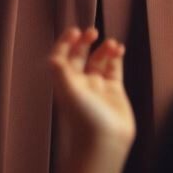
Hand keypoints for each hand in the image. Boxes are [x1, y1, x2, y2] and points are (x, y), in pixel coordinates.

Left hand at [49, 27, 134, 150]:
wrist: (106, 142)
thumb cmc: (84, 118)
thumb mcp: (69, 92)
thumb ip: (60, 72)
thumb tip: (52, 56)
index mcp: (66, 82)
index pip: (62, 56)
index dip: (66, 42)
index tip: (74, 31)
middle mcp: (81, 83)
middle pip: (80, 55)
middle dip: (85, 41)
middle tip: (92, 32)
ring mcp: (98, 86)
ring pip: (99, 59)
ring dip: (104, 48)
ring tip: (111, 44)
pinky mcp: (114, 90)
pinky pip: (114, 67)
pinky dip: (116, 56)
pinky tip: (119, 49)